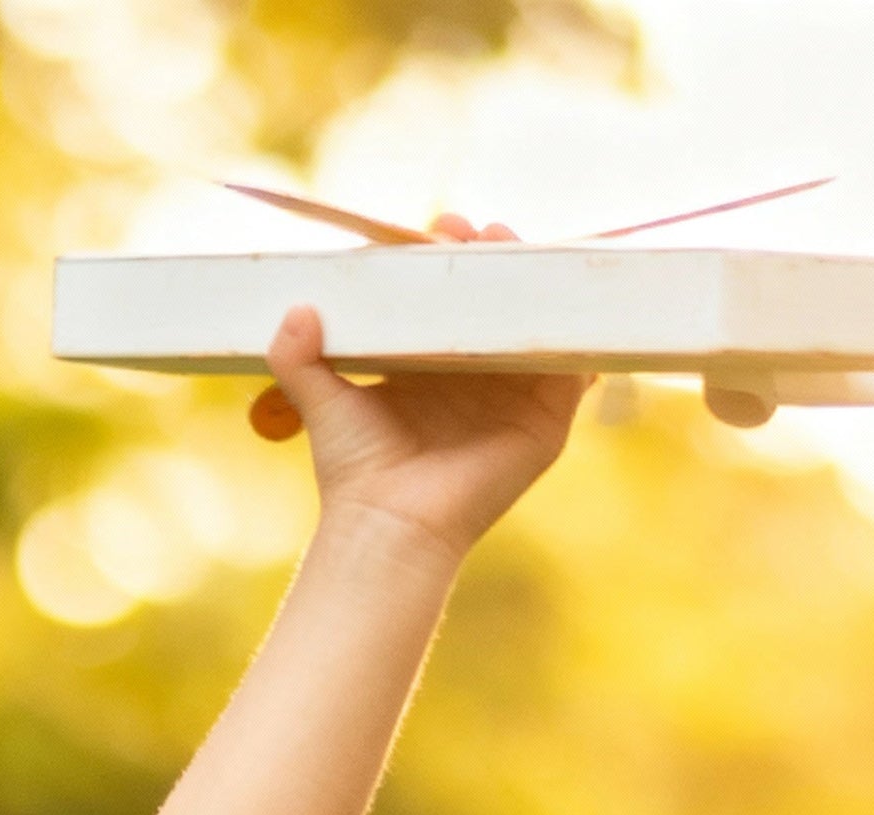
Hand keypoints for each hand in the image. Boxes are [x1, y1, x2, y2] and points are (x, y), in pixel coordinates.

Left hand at [246, 217, 581, 562]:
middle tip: (478, 234)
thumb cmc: (357, 470)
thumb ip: (297, 358)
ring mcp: (517, 394)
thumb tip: (293, 311)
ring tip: (517, 249)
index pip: (452, 292)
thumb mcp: (324, 402)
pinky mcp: (546, 421)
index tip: (437, 230)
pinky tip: (567, 298)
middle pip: (501, 297)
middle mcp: (480, 373)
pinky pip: (576, 366)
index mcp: (434, 361)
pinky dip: (579, 332)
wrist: (389, 525)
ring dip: (538, 279)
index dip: (449, 256)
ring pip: (539, 323)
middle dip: (496, 255)